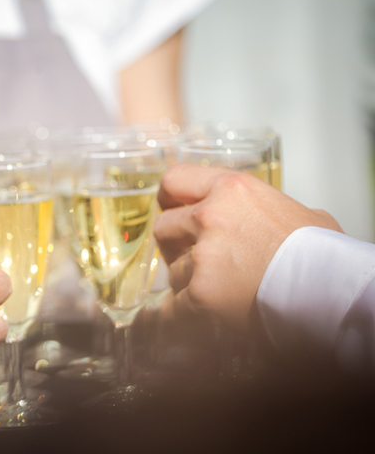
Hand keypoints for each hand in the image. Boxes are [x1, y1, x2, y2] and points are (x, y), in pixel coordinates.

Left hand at [154, 164, 341, 328]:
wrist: (335, 294)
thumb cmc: (324, 256)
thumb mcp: (298, 213)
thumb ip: (264, 208)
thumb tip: (261, 217)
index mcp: (233, 189)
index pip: (174, 179)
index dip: (169, 198)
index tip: (170, 208)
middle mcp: (210, 217)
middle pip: (164, 227)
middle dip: (176, 245)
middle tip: (197, 260)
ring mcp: (202, 257)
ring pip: (170, 270)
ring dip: (187, 282)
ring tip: (219, 292)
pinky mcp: (200, 295)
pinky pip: (170, 307)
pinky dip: (180, 316)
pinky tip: (196, 320)